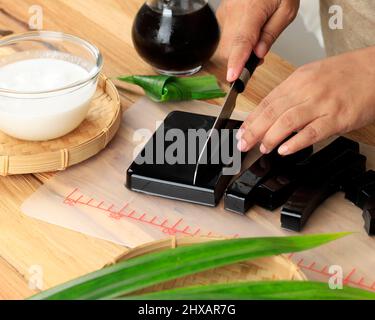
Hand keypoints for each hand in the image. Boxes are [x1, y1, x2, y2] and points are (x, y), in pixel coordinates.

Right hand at [217, 0, 299, 81]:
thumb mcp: (286, 10)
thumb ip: (271, 34)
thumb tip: (258, 54)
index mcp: (252, 9)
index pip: (242, 41)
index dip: (237, 61)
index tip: (233, 76)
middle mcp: (233, 11)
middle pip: (230, 48)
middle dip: (242, 59)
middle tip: (259, 56)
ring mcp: (225, 13)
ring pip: (226, 45)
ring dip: (239, 52)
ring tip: (256, 43)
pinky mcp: (222, 14)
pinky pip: (226, 36)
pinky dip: (236, 43)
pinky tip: (248, 35)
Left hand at [237, 47, 374, 154]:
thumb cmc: (345, 74)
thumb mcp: (312, 76)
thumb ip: (291, 94)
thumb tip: (271, 113)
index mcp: (298, 80)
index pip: (267, 101)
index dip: (251, 119)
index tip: (241, 131)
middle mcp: (307, 90)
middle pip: (272, 112)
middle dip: (254, 130)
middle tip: (243, 144)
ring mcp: (322, 104)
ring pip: (287, 121)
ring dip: (270, 137)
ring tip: (262, 148)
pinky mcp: (338, 118)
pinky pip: (312, 132)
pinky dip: (296, 142)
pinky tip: (284, 150)